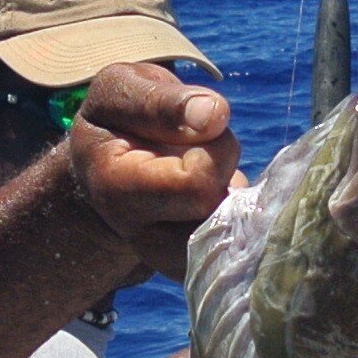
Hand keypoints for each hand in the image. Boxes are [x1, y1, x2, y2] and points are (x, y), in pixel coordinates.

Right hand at [66, 62, 238, 280]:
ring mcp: (171, 260)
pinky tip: (218, 197)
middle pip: (221, 211)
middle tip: (206, 152)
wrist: (110, 165)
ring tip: (207, 175)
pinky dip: (245, 216)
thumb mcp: (122, 88)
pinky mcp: (199, 268)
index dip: (216, 148)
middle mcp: (141, 236)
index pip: (197, 183)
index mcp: (116, 189)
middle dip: (228, 172)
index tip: (204, 127)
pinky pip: (246, 247)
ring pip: (238, 233)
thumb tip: (214, 115)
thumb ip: (162, 100)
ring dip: (237, 196)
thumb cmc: (118, 119)